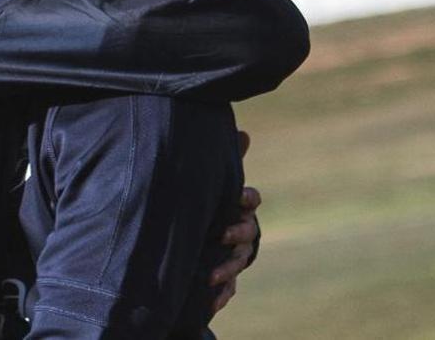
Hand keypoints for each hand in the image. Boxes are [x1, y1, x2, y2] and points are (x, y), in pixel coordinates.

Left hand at [210, 130, 261, 313]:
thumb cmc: (203, 204)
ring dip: (226, 270)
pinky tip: (210, 301)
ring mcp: (233, 256)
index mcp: (237, 208)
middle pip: (247, 234)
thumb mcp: (209, 183)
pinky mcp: (223, 279)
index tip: (237, 197)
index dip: (246, 199)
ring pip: (237, 263)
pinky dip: (220, 295)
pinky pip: (227, 290)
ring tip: (209, 276)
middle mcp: (240, 232)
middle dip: (237, 234)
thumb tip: (245, 132)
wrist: (185, 242)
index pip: (249, 200)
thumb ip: (225, 161)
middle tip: (221, 234)